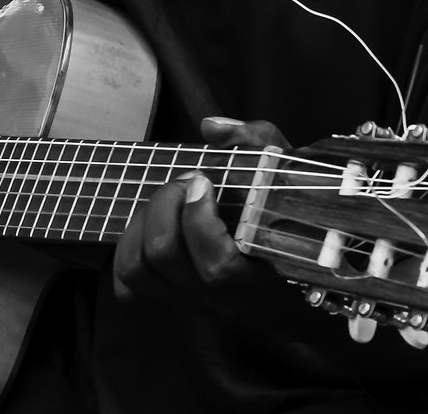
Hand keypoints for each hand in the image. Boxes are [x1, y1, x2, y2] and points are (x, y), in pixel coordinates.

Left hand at [114, 116, 292, 311]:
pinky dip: (127, 251)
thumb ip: (255, 142)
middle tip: (185, 182)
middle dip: (163, 205)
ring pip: (136, 269)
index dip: (199, 219)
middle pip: (164, 257)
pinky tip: (151, 226)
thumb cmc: (293, 216)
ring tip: (166, 201)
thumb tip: (209, 127)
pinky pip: (126, 286)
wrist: (301, 270)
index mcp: (256, 277)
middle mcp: (217, 299)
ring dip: (140, 223)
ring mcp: (188, 302)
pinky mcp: (168, 301)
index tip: (204, 180)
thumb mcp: (286, 172)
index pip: (217, 267)